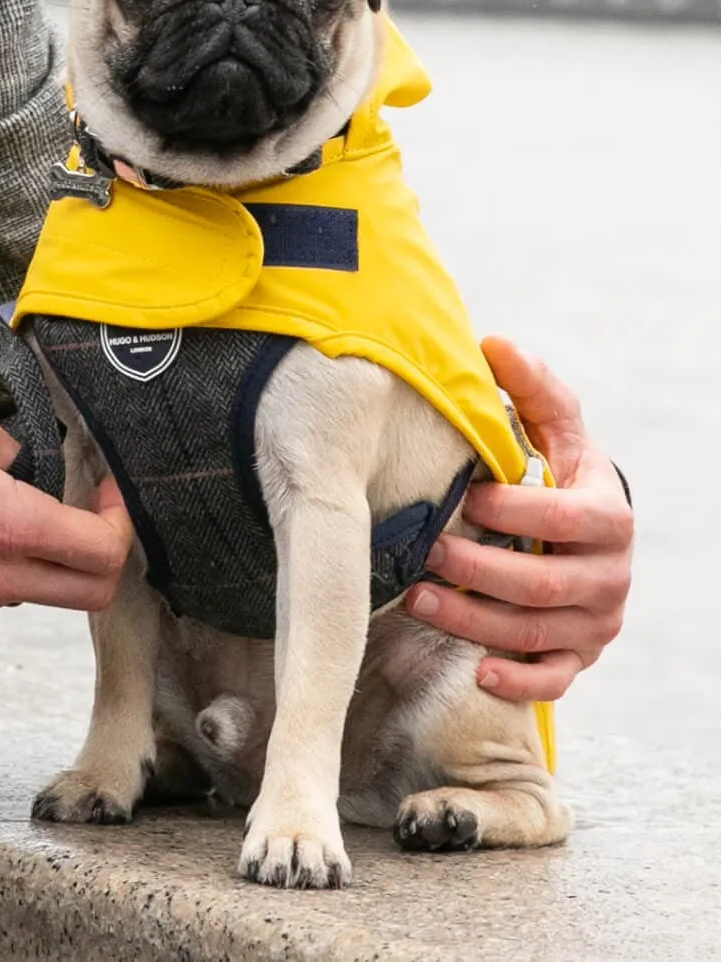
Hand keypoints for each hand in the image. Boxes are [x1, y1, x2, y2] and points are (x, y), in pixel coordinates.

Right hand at [0, 400, 130, 633]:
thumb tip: (30, 469)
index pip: (102, 553)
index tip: (109, 496)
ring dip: (34, 560)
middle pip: (86, 593)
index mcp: (7, 527)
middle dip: (100, 556)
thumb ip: (13, 450)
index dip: (120, 522)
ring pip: (30, 593)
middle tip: (86, 518)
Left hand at [404, 336, 632, 701]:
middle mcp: (609, 575)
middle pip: (540, 584)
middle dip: (476, 569)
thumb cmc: (562, 475)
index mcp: (607, 516)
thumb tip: (494, 342)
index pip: (558, 519)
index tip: (462, 497)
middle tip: (424, 551)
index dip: (509, 511)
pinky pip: (551, 679)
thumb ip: (532, 388)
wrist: (590, 534)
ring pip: (533, 633)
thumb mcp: (558, 429)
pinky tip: (477, 671)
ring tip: (415, 599)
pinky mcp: (578, 656)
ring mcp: (596, 622)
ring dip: (471, 620)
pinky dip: (516, 682)